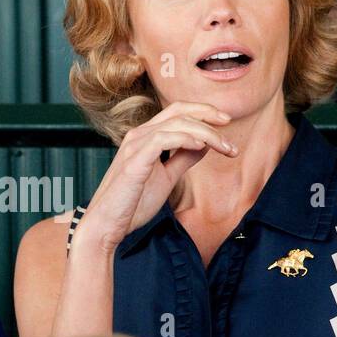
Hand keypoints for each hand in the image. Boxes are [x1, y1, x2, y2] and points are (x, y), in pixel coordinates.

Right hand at [77, 101, 236, 251]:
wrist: (107, 225)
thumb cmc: (132, 204)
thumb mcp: (166, 178)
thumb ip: (182, 160)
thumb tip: (204, 146)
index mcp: (144, 137)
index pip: (177, 112)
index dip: (203, 112)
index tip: (226, 123)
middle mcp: (138, 135)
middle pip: (178, 110)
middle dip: (208, 114)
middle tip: (229, 124)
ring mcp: (135, 146)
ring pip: (176, 123)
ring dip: (206, 133)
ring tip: (224, 146)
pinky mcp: (134, 161)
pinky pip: (163, 139)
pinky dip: (185, 139)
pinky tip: (202, 147)